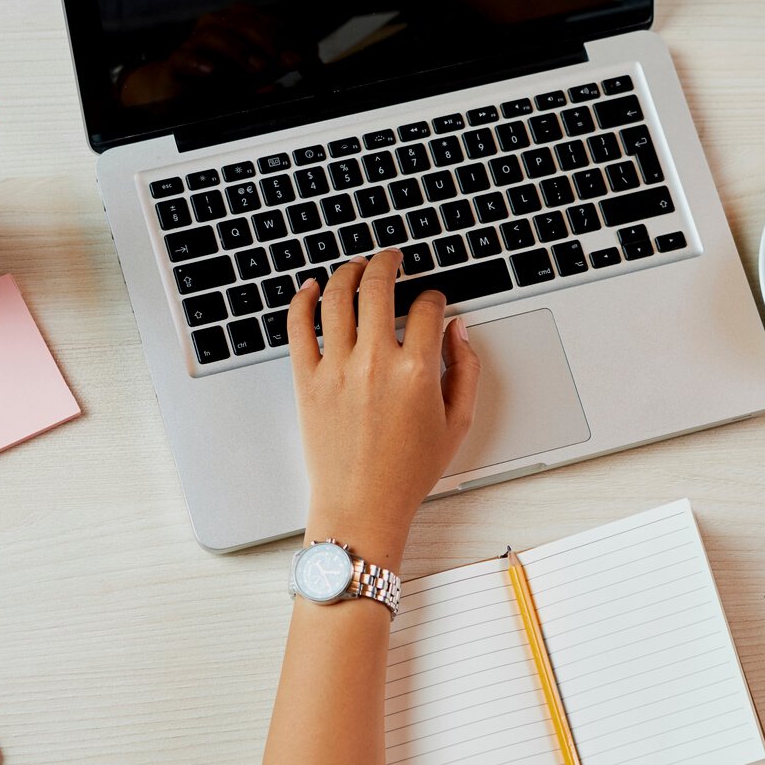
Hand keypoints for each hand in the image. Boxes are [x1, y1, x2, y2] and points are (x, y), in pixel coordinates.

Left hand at [288, 251, 480, 565]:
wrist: (361, 506)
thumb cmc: (407, 473)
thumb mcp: (456, 424)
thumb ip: (465, 371)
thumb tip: (459, 331)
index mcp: (416, 371)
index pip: (427, 308)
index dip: (434, 298)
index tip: (432, 302)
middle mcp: (374, 362)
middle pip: (378, 286)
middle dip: (388, 263)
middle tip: (391, 258)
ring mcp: (336, 368)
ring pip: (338, 296)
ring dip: (349, 271)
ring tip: (356, 266)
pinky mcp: (307, 380)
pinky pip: (299, 326)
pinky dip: (304, 299)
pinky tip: (312, 288)